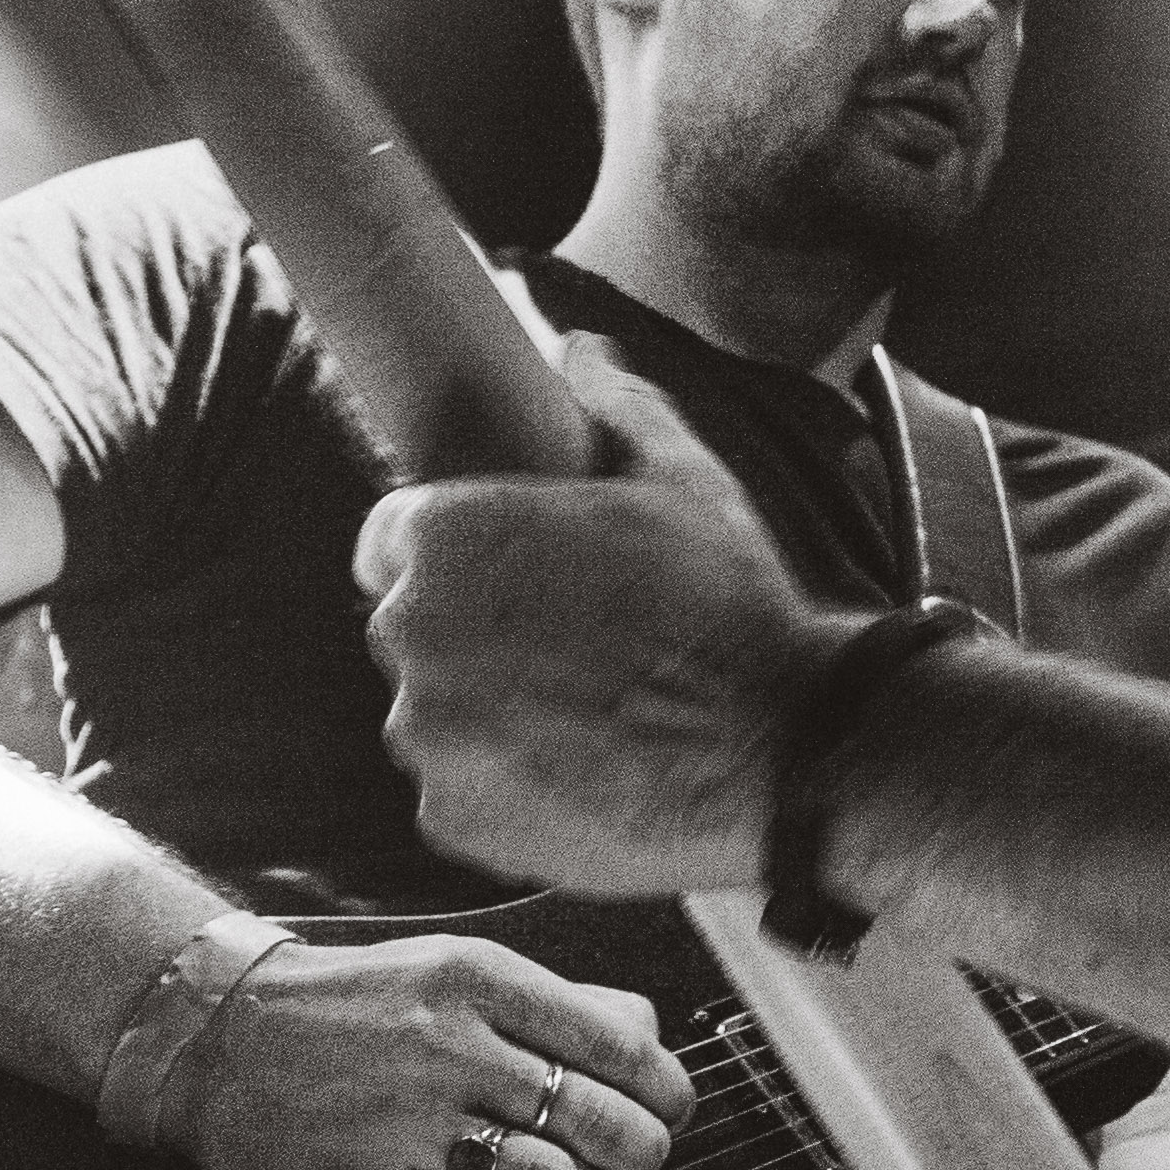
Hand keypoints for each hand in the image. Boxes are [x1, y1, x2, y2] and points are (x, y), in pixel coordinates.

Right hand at [174, 932, 688, 1169]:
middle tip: (632, 1161)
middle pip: (600, 1121)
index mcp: (480, 983)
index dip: (666, 1092)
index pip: (620, 1048)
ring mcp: (406, 1122)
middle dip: (639, 1154)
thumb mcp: (451, 965)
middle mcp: (449, 1048)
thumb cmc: (340, 1003)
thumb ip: (550, 1001)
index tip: (669, 1110)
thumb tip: (643, 1036)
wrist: (213, 1032)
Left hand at [358, 350, 846, 902]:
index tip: (503, 583)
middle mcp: (414, 631)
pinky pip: (458, 795)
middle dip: (470, 637)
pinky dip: (503, 792)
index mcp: (449, 535)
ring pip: (433, 718)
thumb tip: (585, 350)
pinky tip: (581, 774)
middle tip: (566, 653)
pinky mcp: (451, 819)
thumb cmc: (729, 608)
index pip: (389, 540)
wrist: (780, 749)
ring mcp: (427, 733)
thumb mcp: (686, 482)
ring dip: (485, 718)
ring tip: (584, 720)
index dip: (450, 557)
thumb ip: (619, 407)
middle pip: (411, 630)